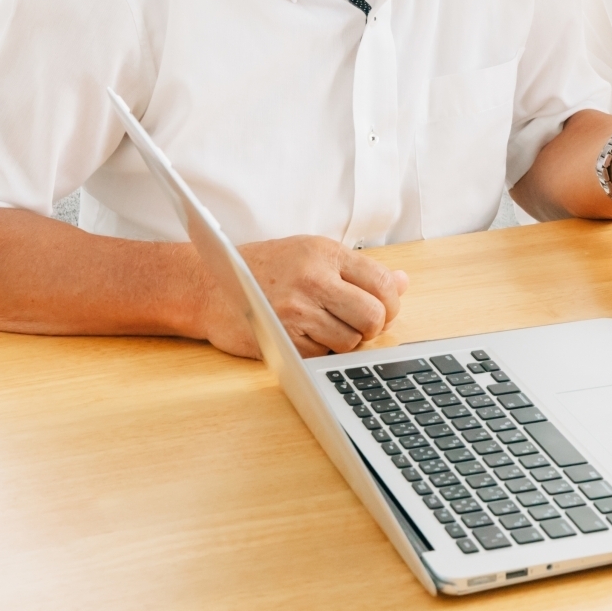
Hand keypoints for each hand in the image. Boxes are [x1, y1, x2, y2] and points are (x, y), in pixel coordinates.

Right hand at [200, 234, 408, 357]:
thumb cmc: (262, 268)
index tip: (383, 310)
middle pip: (373, 315)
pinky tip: (307, 338)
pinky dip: (322, 353)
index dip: (391, 303)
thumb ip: (357, 270)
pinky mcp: (283, 339)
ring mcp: (298, 311)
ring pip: (351, 341)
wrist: (208, 284)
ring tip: (328, 329)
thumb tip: (403, 282)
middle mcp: (314, 279)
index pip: (383, 282)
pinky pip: (323, 356)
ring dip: (346, 342)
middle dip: (374, 327)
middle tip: (360, 326)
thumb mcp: (311, 254)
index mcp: (325, 253)